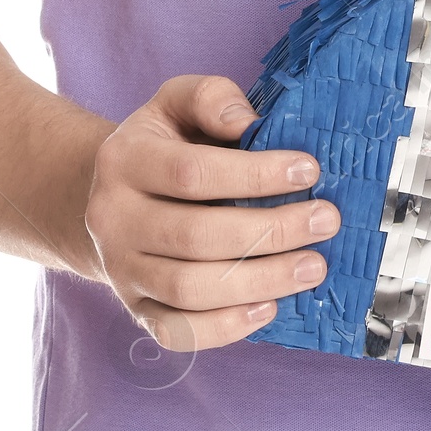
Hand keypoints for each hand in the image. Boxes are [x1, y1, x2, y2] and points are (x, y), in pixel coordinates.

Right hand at [84, 73, 340, 350]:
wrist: (105, 195)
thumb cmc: (162, 143)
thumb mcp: (175, 102)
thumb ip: (211, 98)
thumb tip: (249, 124)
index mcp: (123, 161)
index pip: (191, 173)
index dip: (255, 174)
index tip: (309, 171)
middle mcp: (113, 219)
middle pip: (195, 236)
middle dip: (270, 231)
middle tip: (326, 221)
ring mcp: (121, 270)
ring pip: (189, 290)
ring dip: (260, 281)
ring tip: (313, 267)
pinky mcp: (135, 309)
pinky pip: (178, 331)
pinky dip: (226, 327)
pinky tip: (270, 308)